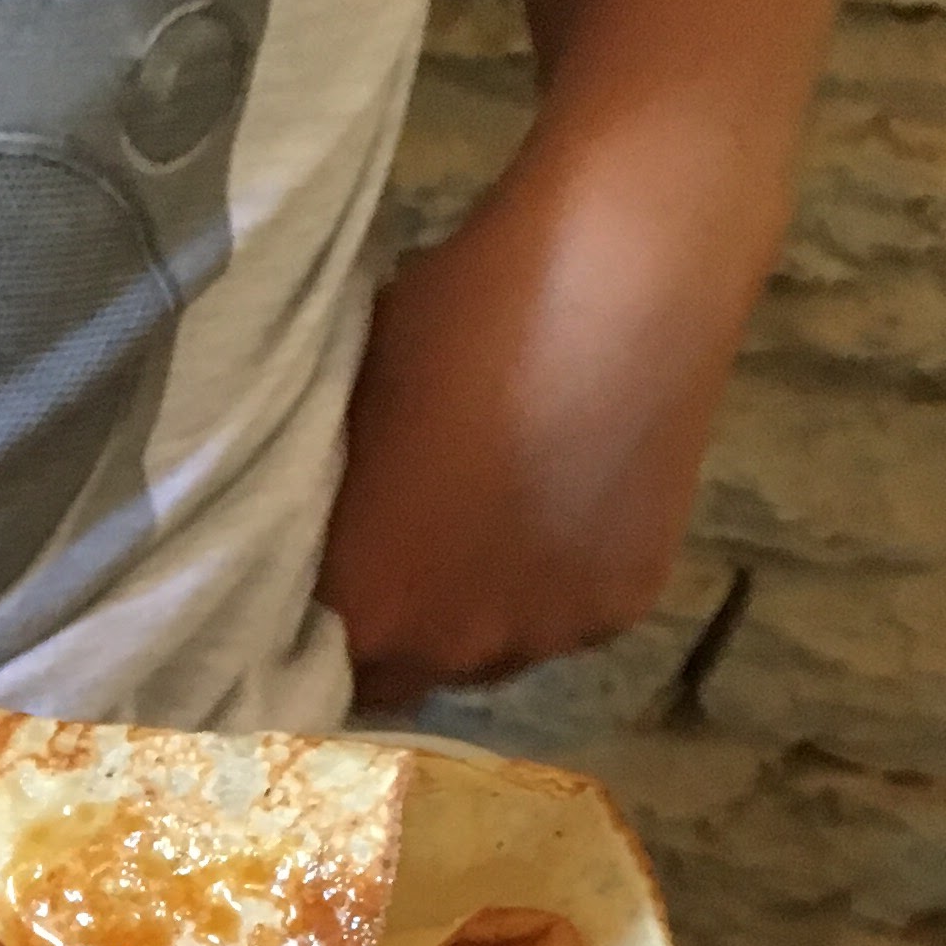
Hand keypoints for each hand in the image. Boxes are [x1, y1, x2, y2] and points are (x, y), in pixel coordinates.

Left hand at [318, 119, 767, 715]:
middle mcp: (456, 649)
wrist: (621, 274)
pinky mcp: (627, 603)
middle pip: (409, 672)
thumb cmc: (458, 320)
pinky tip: (563, 503)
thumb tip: (326, 534)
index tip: (327, 591)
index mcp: (367, 606)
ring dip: (483, 609)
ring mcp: (550, 633)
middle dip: (402, 623)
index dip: (319, 632)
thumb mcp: (353, 414)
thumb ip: (335, 505)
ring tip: (493, 523)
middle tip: (411, 550)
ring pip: (496, 650)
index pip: (318, 668)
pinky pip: (571, 615)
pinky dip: (559, 579)